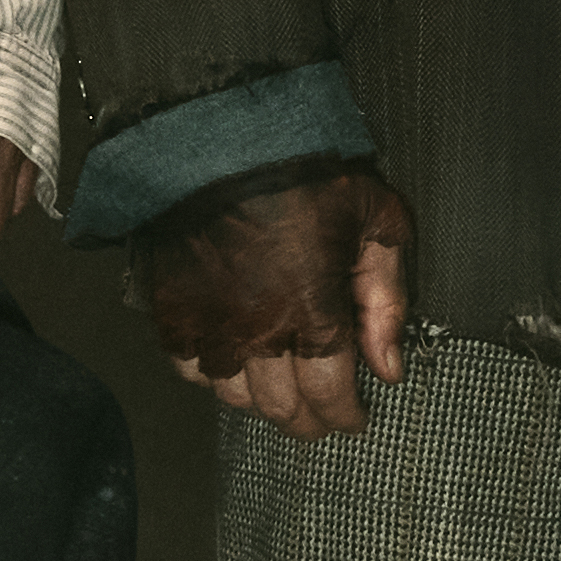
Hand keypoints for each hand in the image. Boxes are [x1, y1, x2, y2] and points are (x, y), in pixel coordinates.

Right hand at [138, 159, 413, 442]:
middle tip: (321, 415)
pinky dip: (212, 376)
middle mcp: (259, 329)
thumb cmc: (302, 173)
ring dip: (261, 402)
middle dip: (309, 420)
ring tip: (278, 390)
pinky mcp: (172, 311)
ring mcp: (210, 325)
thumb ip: (388, 300)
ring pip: (236, 397)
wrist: (220, 140)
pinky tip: (231, 362)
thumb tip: (388, 366)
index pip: (331, 396)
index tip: (354, 418)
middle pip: (283, 408)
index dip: (346, 417)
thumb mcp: (375, 221)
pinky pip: (189, 370)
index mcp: (314, 310)